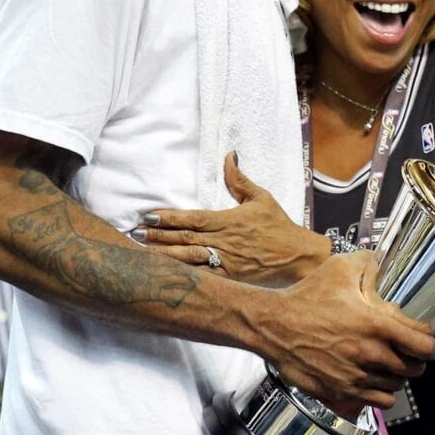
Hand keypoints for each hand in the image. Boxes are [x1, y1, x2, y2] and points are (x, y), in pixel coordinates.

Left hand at [133, 152, 330, 285]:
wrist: (298, 256)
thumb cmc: (279, 226)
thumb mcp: (261, 198)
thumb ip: (239, 179)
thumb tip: (229, 156)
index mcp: (229, 220)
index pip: (193, 218)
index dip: (170, 217)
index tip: (149, 216)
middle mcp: (225, 242)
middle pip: (186, 238)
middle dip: (159, 236)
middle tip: (135, 234)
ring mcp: (227, 262)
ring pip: (190, 258)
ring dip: (165, 255)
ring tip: (143, 252)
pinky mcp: (231, 278)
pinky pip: (203, 277)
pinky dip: (184, 275)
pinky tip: (166, 274)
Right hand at [262, 250, 434, 417]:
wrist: (274, 325)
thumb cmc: (305, 298)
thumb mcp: (338, 268)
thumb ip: (366, 262)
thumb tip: (379, 261)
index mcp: (375, 325)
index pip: (424, 346)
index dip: (430, 345)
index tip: (427, 343)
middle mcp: (370, 355)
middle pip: (414, 369)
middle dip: (415, 361)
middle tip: (409, 353)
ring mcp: (356, 377)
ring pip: (396, 386)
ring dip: (397, 377)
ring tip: (389, 366)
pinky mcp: (342, 392)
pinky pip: (378, 402)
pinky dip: (382, 394)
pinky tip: (374, 380)